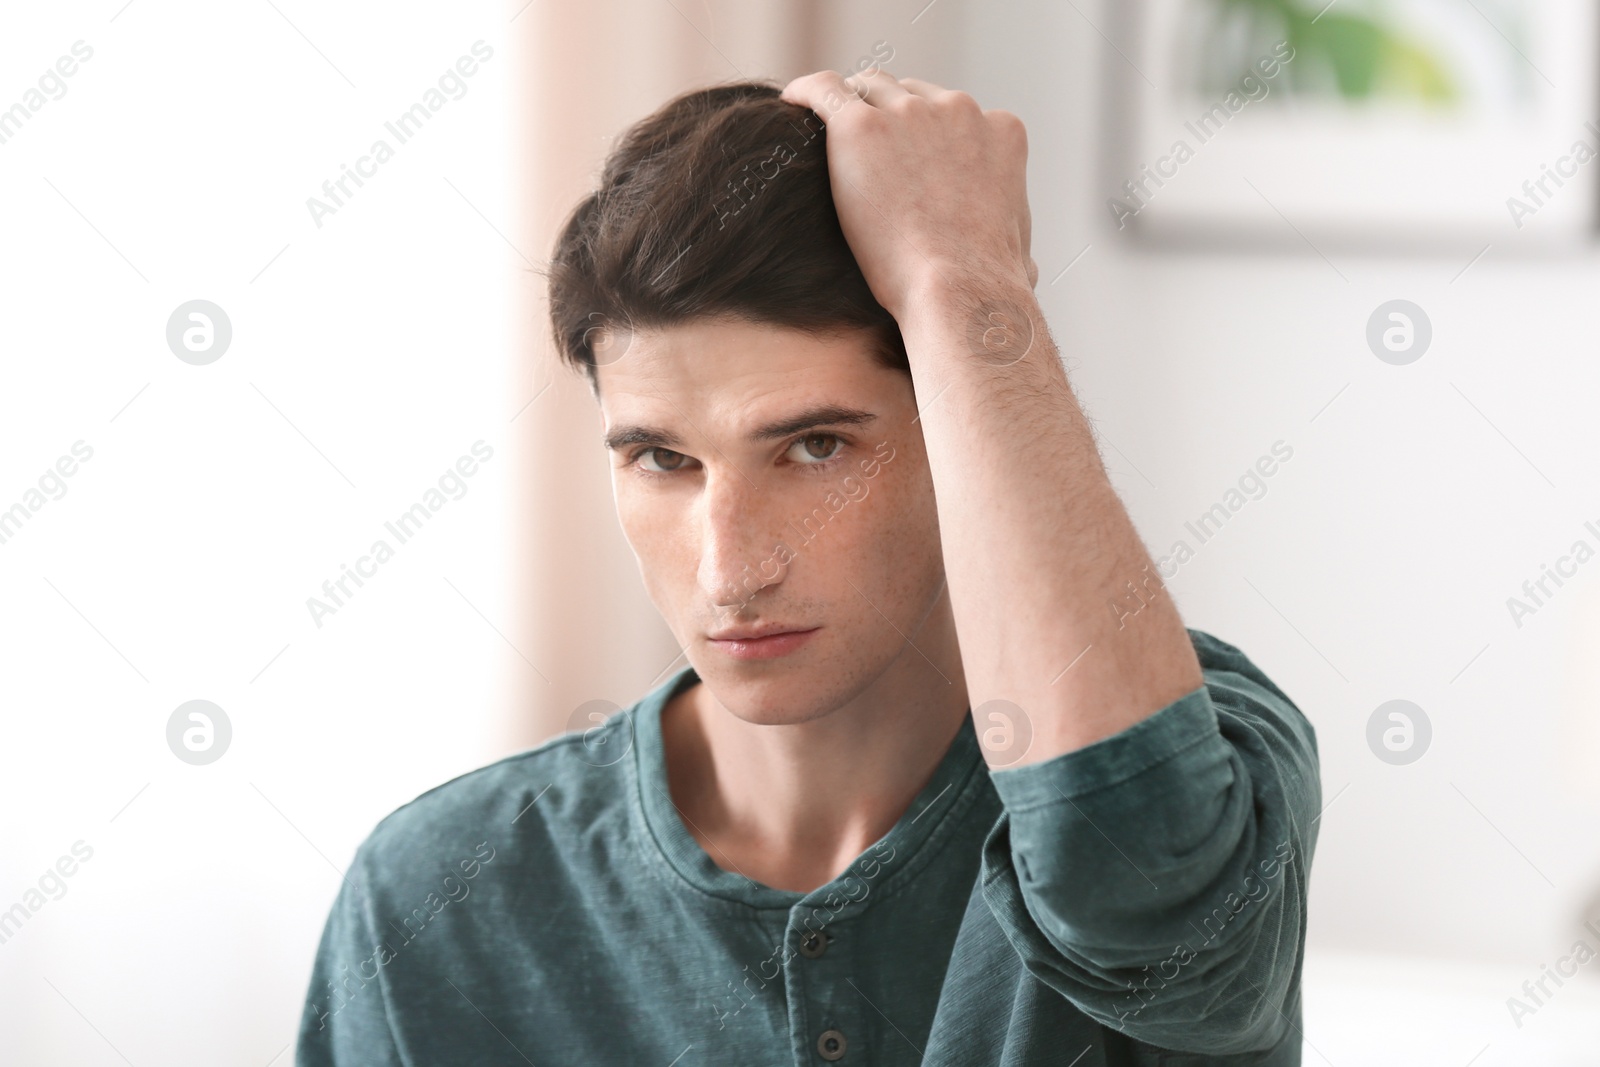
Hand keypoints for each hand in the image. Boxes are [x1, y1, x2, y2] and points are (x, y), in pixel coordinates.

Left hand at [779, 68, 1036, 321]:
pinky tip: (790, 103)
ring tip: (825, 131)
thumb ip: (1015, 243)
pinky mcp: (860, 128)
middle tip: (862, 148)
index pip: (954, 112)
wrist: (958, 289)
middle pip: (911, 94)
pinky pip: (824, 91)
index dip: (926, 132)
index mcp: (1002, 131)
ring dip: (851, 105)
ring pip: (869, 87)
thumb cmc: (985, 289)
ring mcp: (908, 114)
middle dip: (888, 114)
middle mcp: (959, 110)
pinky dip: (806, 92)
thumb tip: (1025, 270)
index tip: (906, 155)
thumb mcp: (1019, 256)